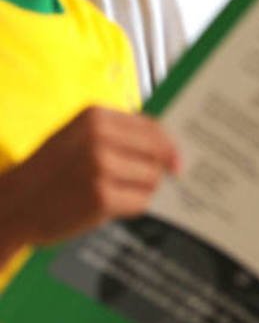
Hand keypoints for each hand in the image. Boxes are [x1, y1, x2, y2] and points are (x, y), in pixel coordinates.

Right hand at [0, 107, 177, 259]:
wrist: (11, 205)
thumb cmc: (51, 172)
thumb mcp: (78, 137)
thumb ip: (119, 135)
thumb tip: (169, 146)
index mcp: (96, 117)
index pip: (153, 127)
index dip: (170, 145)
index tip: (179, 159)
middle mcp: (99, 137)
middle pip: (158, 153)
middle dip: (158, 169)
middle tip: (152, 182)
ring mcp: (100, 167)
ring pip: (152, 178)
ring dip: (144, 190)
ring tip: (118, 193)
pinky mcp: (101, 197)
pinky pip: (142, 201)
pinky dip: (135, 206)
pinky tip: (114, 206)